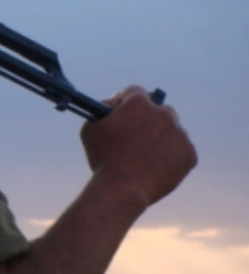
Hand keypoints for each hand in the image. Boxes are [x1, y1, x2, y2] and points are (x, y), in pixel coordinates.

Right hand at [80, 85, 197, 208]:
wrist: (123, 188)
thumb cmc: (103, 157)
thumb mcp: (91, 127)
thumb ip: (104, 109)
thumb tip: (115, 104)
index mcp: (139, 103)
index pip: (134, 92)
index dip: (125, 101)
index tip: (122, 111)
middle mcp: (163, 113)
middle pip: (158, 109)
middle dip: (148, 118)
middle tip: (136, 134)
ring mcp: (179, 134)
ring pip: (171, 131)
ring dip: (161, 137)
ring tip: (145, 155)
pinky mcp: (189, 154)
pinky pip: (180, 151)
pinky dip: (170, 157)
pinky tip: (156, 166)